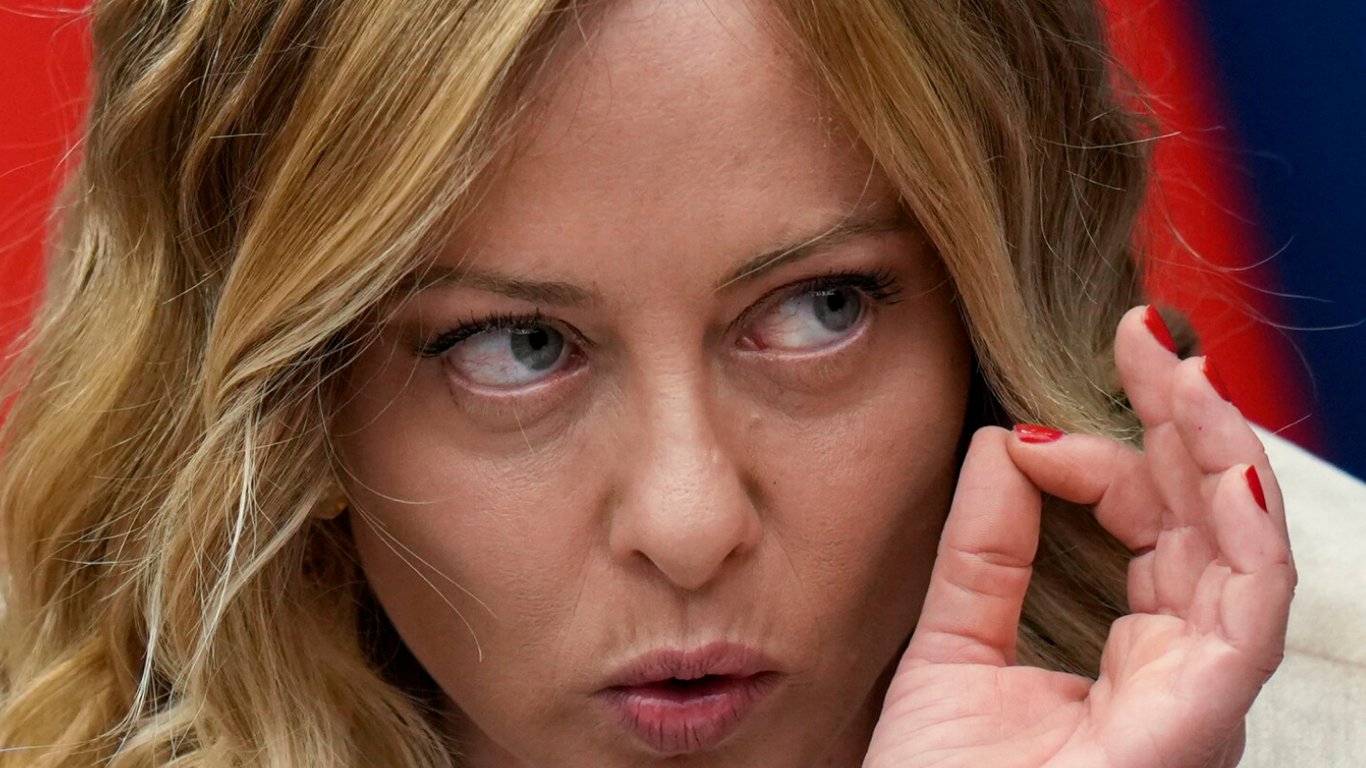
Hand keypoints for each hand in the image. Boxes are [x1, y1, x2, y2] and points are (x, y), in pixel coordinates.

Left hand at [863, 306, 1295, 767]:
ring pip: (1242, 550)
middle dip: (1184, 418)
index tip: (1039, 423)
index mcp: (1132, 656)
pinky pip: (1246, 614)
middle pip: (1209, 522)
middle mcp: (1179, 671)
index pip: (1154, 529)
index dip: (1116, 454)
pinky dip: (1244, 531)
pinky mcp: (1198, 719)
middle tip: (1144, 334)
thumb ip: (985, 545)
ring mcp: (1196, 697)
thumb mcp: (954, 640)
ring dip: (1218, 449)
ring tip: (1178, 368)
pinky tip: (1219, 459)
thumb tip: (1008, 440)